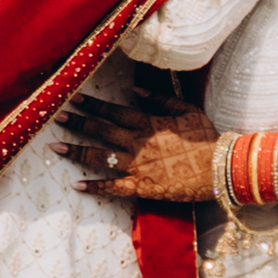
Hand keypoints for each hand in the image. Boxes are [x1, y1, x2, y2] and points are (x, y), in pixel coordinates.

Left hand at [61, 90, 220, 203]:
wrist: (220, 168)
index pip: (114, 111)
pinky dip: (95, 187)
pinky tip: (77, 185)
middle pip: (101, 131)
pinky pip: (114, 187)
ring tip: (56, 147)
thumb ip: (160, 98)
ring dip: (77, 151)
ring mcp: (138, 166)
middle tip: (57, 117)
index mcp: (148, 123)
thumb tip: (136, 89)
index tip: (75, 98)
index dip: (93, 104)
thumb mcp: (187, 110)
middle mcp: (138, 143)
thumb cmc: (206, 138)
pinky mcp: (142, 187)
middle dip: (77, 123)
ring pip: (101, 157)